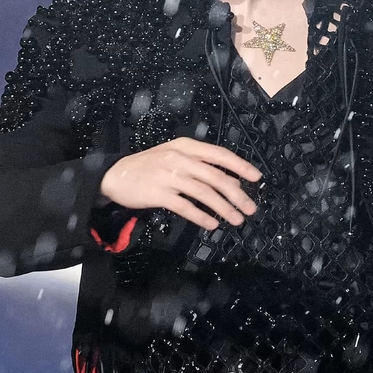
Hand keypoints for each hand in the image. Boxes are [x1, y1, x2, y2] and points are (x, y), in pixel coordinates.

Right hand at [100, 137, 261, 230]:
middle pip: (216, 176)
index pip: (220, 154)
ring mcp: (169, 176)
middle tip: (250, 208)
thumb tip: (231, 182)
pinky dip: (201, 216)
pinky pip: (185, 207)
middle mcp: (180, 158)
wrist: (115, 175)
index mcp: (186, 147)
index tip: (257, 177)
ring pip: (204, 193)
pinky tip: (212, 225)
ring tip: (236, 220)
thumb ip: (201, 167)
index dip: (240, 166)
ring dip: (223, 208)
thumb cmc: (148, 167)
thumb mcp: (175, 157)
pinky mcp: (159, 194)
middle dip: (237, 195)